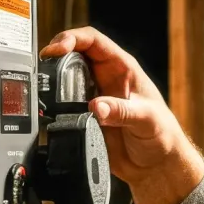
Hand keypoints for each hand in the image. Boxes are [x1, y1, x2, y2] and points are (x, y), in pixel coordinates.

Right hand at [40, 27, 203, 203]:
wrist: (155, 165)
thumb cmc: (162, 135)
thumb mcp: (146, 119)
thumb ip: (121, 111)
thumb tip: (96, 107)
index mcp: (122, 68)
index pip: (93, 41)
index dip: (73, 38)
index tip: (58, 48)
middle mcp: (105, 79)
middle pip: (73, 55)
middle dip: (56, 55)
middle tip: (43, 66)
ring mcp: (93, 97)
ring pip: (65, 79)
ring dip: (53, 80)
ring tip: (42, 86)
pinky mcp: (85, 117)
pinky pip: (63, 105)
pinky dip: (54, 105)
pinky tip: (49, 110)